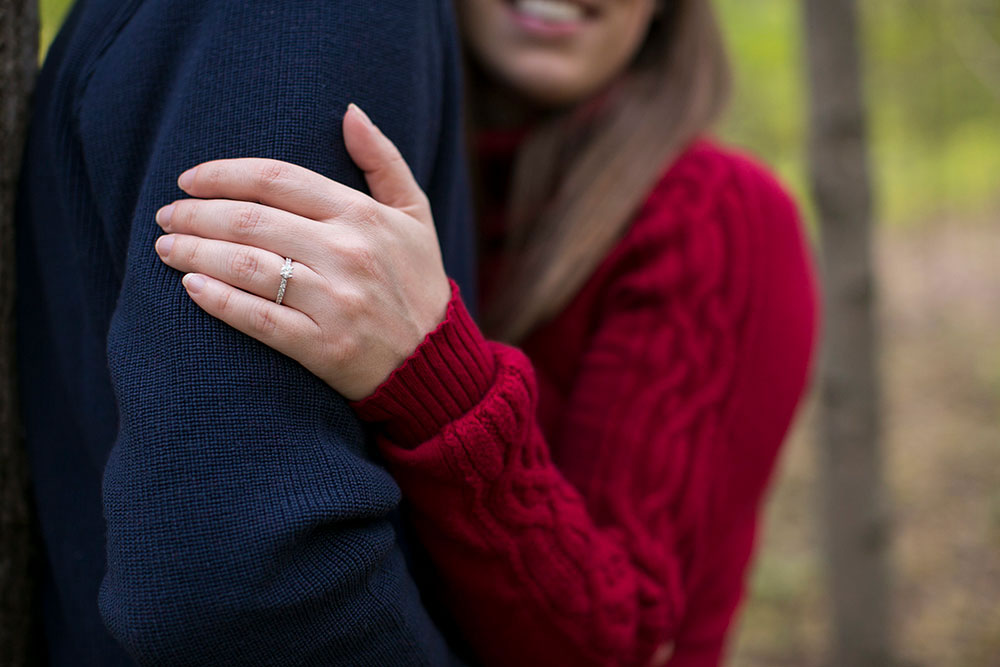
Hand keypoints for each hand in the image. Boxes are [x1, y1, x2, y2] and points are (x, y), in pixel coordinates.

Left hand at [153, 104, 451, 400]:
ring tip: (166, 247)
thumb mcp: (416, 215)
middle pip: (251, 220)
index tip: (189, 179)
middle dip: (195, 214)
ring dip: (195, 252)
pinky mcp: (324, 347)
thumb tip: (349, 112)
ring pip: (246, 265)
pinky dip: (218, 300)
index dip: (223, 174)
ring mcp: (335, 302)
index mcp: (364, 216)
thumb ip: (383, 160)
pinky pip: (258, 318)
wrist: (436, 362)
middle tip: (166, 215)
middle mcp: (348, 253)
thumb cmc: (418, 282)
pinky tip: (190, 287)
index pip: (276, 179)